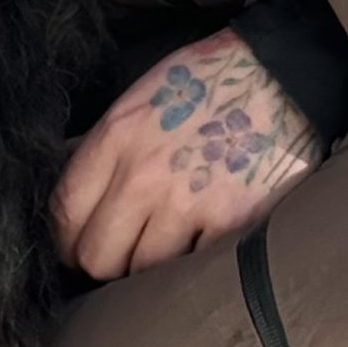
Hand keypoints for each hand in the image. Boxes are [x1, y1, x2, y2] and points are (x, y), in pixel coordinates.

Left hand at [52, 27, 324, 281]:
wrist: (284, 73)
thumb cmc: (210, 82)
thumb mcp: (141, 97)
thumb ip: (107, 146)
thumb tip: (82, 192)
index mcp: (117, 137)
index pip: (64, 211)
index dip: (62, 241)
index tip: (73, 250)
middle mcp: (144, 175)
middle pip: (96, 257)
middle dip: (100, 266)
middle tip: (116, 262)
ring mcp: (187, 203)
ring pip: (141, 273)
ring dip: (147, 271)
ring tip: (159, 256)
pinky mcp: (230, 224)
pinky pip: (192, 271)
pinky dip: (191, 269)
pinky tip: (196, 251)